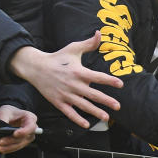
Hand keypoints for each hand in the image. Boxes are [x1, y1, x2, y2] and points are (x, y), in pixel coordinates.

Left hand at [0, 104, 37, 153]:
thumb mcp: (4, 112)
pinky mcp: (22, 142)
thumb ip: (3, 119)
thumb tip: (0, 128)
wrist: (8, 116)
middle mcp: (31, 128)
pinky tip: (2, 149)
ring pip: (20, 144)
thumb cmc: (9, 112)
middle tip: (0, 141)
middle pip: (24, 137)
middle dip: (12, 140)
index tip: (14, 134)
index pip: (31, 127)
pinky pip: (17, 147)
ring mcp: (27, 136)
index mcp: (30, 118)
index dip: (24, 131)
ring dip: (10, 147)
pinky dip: (9, 149)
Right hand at [9, 32, 123, 128]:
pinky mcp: (58, 102)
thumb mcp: (73, 48)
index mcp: (78, 72)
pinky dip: (77, 119)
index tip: (120, 84)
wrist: (36, 67)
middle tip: (118, 106)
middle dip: (106, 101)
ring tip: (106, 117)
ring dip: (95, 112)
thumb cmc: (58, 58)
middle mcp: (73, 84)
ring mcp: (65, 95)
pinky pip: (69, 113)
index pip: (97, 77)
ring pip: (83, 105)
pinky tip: (86, 125)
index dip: (109, 80)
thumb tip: (100, 33)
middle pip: (93, 94)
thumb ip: (89, 44)